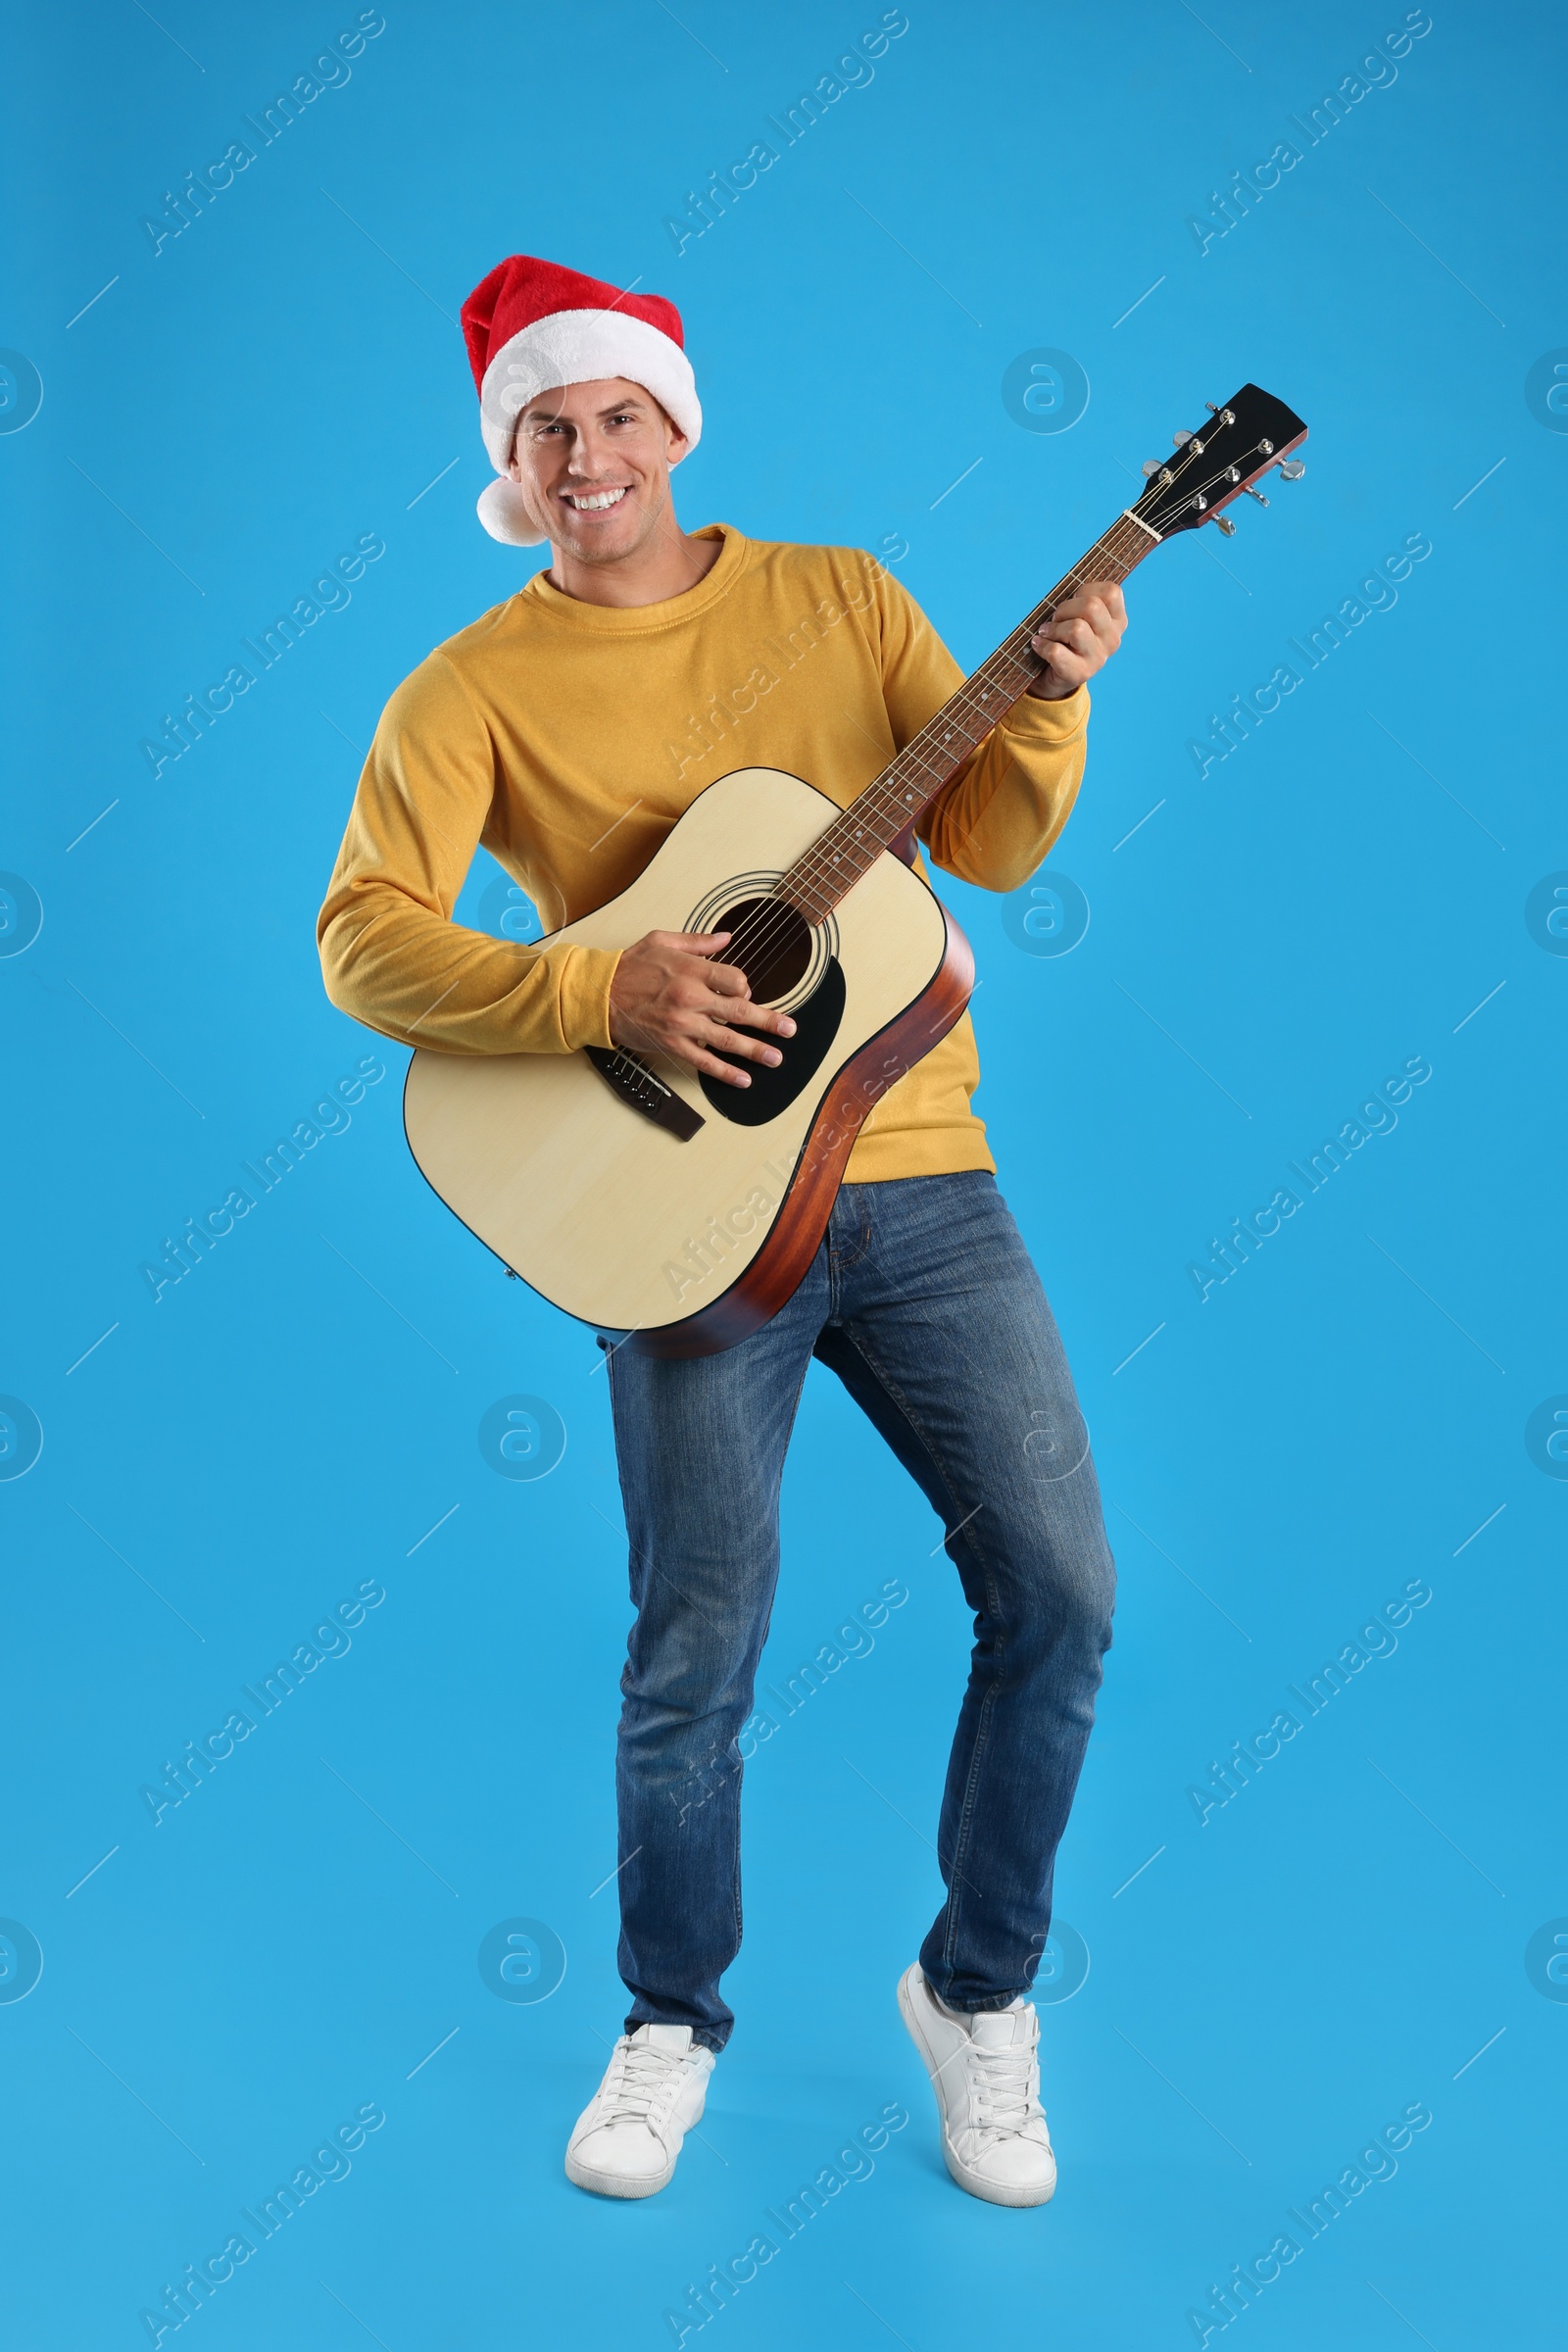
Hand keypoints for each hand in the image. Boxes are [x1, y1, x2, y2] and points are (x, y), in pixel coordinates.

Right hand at [608, 930, 795, 1088]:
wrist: (598, 995)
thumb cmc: (628, 966)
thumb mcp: (662, 940)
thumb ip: (698, 942)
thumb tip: (726, 938)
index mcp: (691, 970)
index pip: (734, 980)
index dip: (745, 987)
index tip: (744, 992)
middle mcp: (690, 998)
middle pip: (740, 1011)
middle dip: (769, 1021)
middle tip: (789, 1030)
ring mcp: (682, 1025)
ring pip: (727, 1040)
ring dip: (755, 1050)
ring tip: (775, 1057)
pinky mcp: (672, 1045)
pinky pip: (704, 1062)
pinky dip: (725, 1072)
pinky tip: (742, 1079)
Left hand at [1026, 580, 1126, 698]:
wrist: (1054, 676)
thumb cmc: (1065, 637)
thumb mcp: (1078, 614)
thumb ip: (1081, 599)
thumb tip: (1070, 587)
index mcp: (1117, 621)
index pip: (1111, 592)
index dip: (1086, 590)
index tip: (1074, 601)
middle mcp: (1113, 639)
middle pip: (1092, 607)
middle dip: (1065, 609)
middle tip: (1056, 619)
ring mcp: (1098, 659)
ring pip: (1076, 629)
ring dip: (1054, 628)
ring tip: (1047, 633)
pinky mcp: (1080, 674)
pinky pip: (1056, 651)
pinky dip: (1042, 645)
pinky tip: (1039, 646)